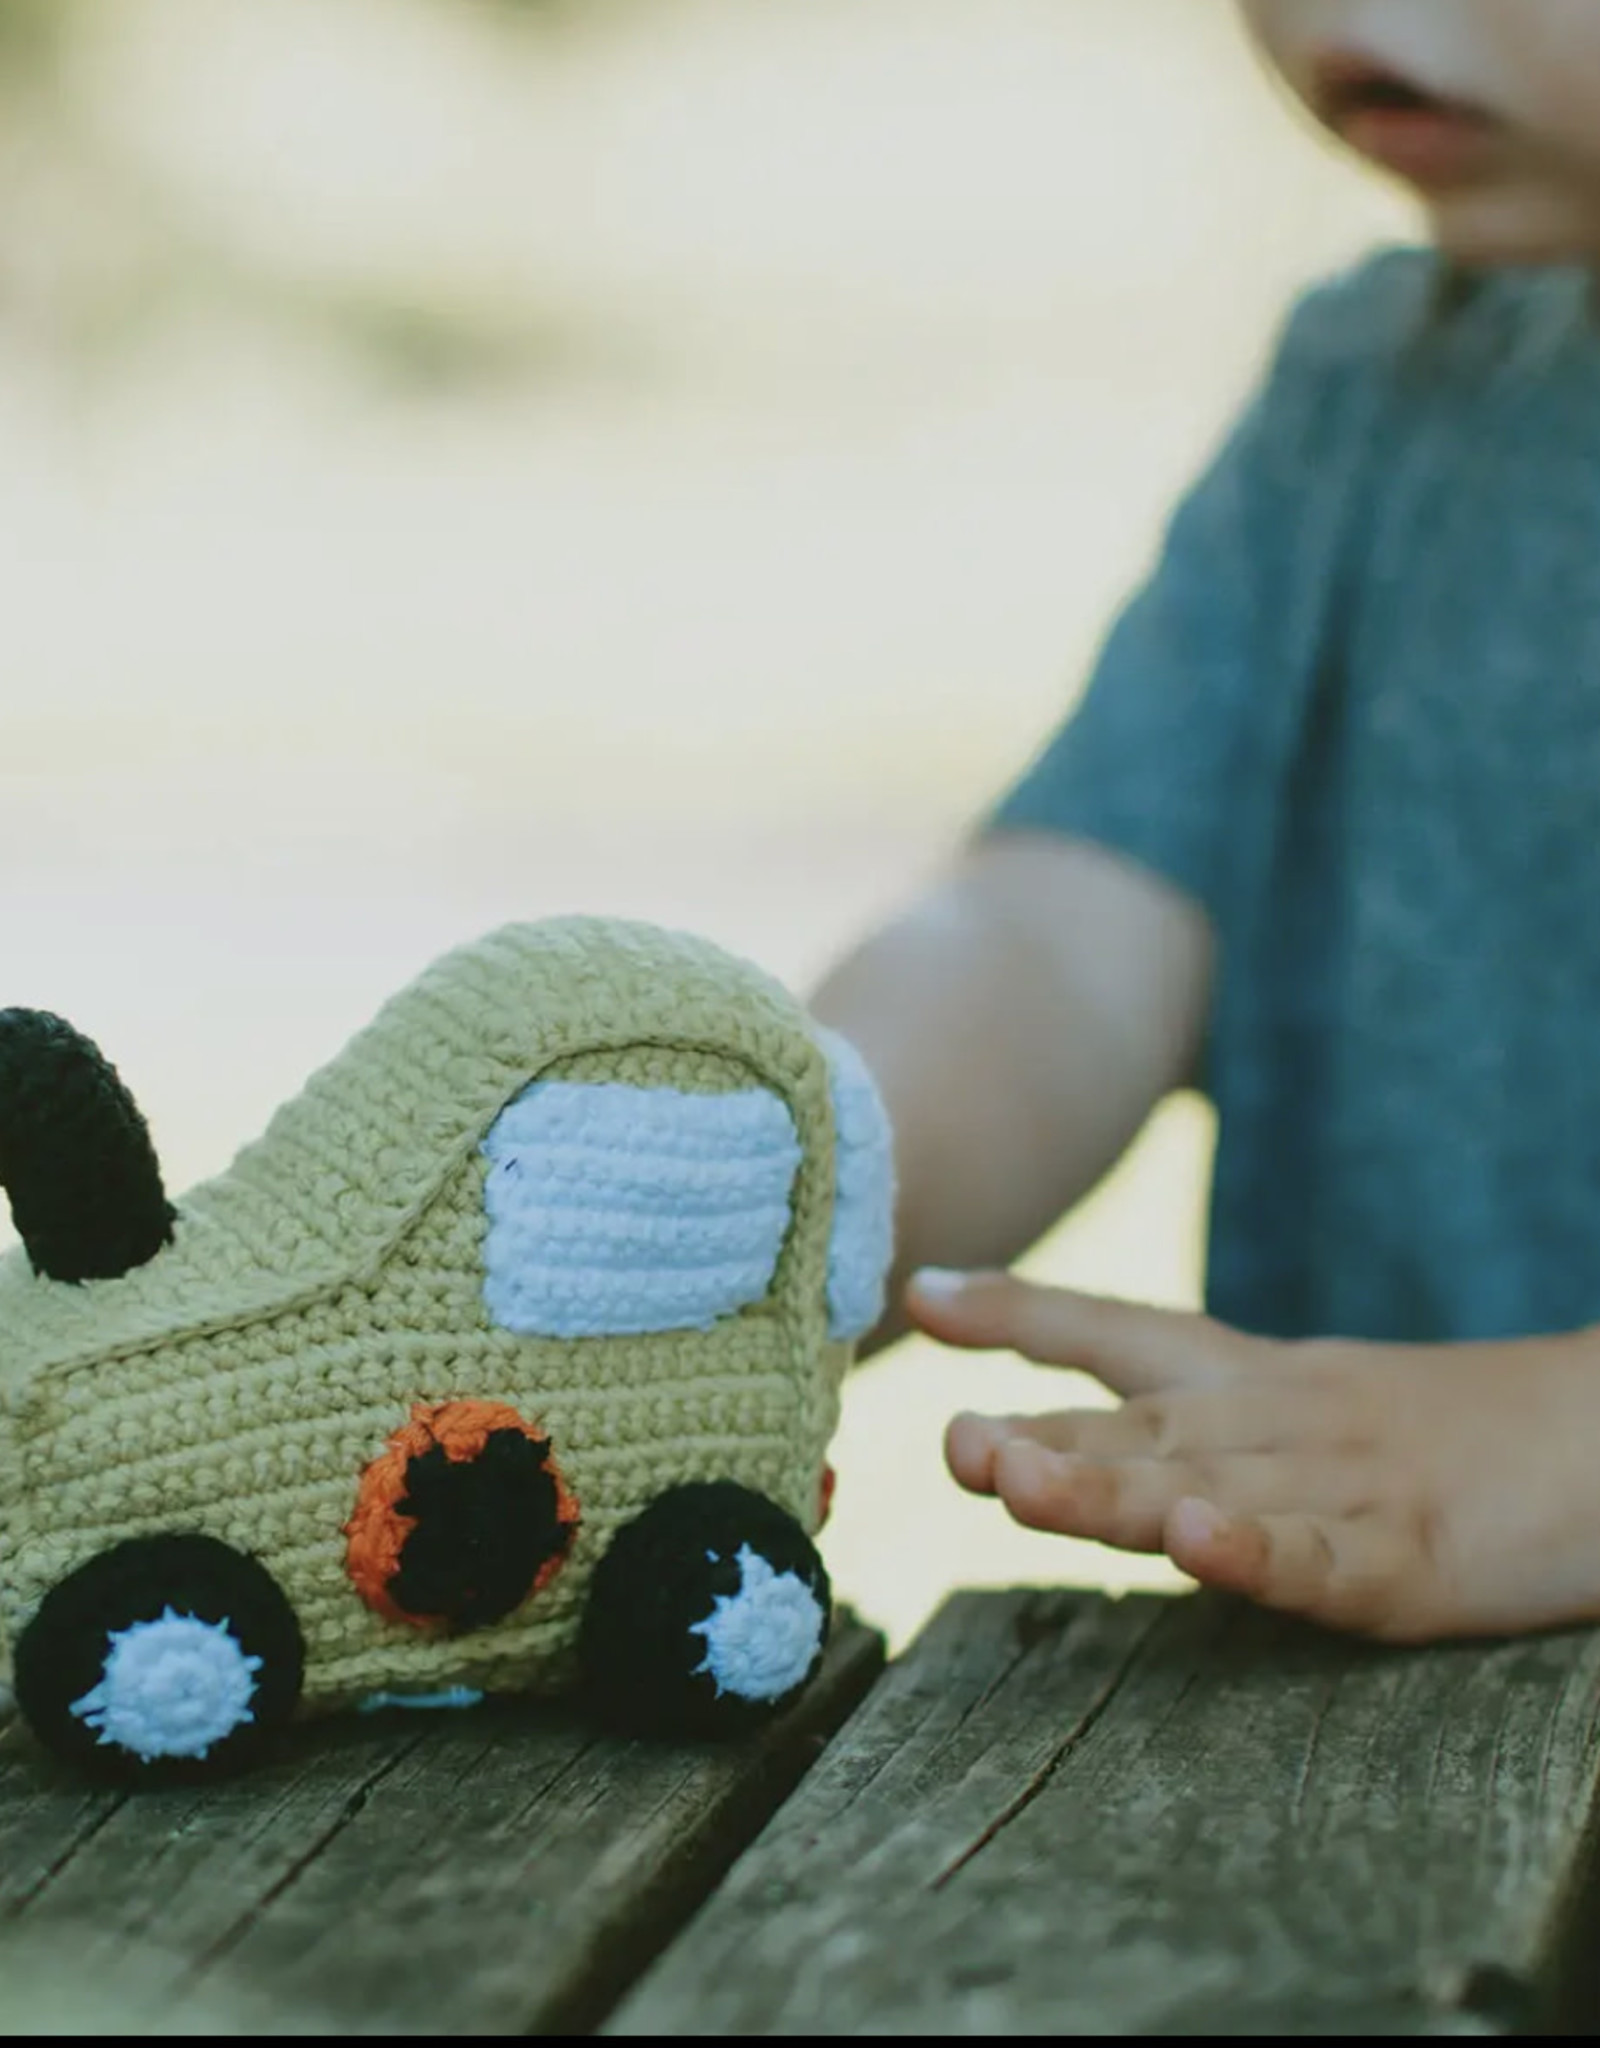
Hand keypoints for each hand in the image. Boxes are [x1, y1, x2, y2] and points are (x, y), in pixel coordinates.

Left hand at [908, 1267, 1599, 1642]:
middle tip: (945, 1440)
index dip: (1020, 1311)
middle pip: (1144, 1424)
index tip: (922, 1296)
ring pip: (1208, 1486)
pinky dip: (1258, 1551)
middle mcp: (1281, 1419)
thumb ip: (1192, 1415)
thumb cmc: (1444, 1432)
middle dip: (1038, 1433)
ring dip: (1105, 1486)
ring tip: (1013, 1478)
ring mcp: (1343, 1487)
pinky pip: (1322, 1560)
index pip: (1122, 1328)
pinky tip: (1200, 1542)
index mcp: (1255, 1378)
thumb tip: (1078, 1435)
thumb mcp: (1304, 1404)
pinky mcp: (1412, 1563)